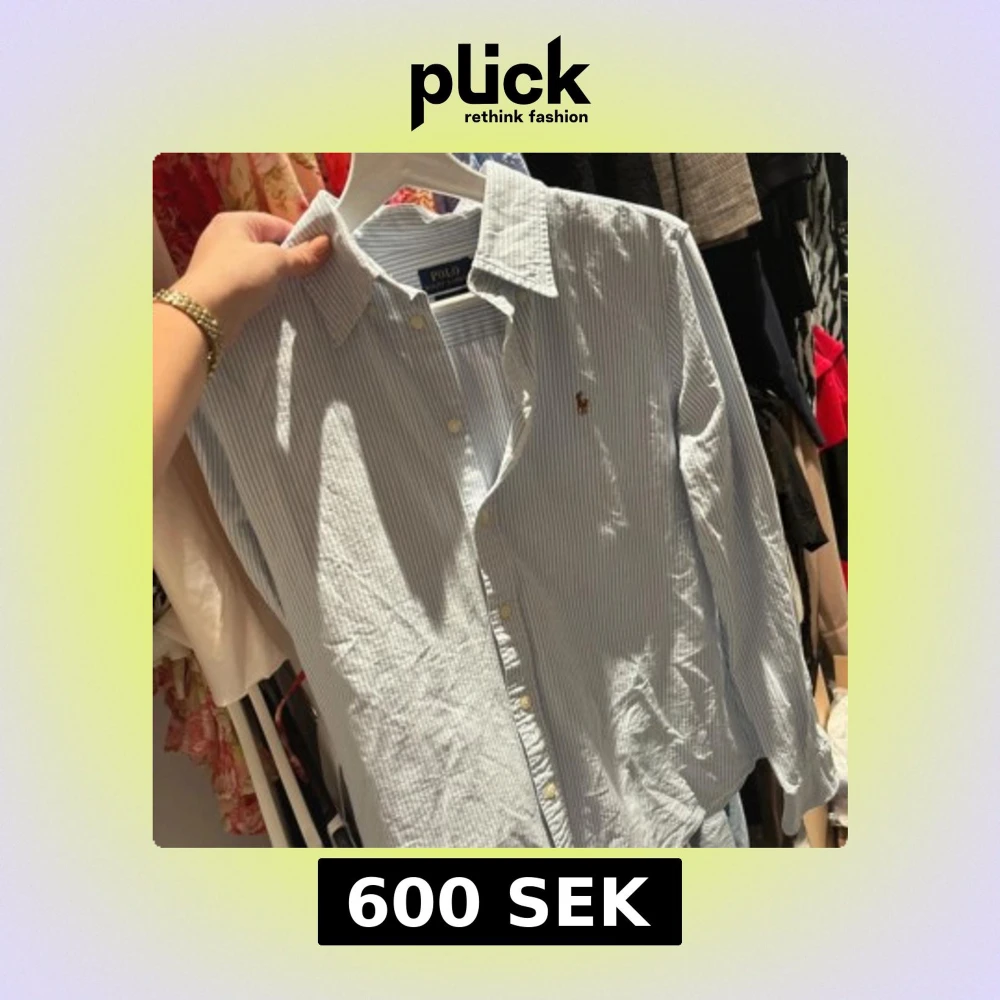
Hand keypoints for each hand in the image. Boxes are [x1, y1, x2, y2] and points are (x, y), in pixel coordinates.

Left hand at [171, 212, 330, 347]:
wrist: (203, 316)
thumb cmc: (239, 277)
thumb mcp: (276, 261)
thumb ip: (302, 254)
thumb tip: (328, 243)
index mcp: (235, 221)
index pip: (277, 225)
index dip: (300, 239)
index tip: (318, 257)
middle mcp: (223, 238)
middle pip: (267, 245)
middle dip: (288, 260)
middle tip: (310, 274)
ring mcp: (218, 264)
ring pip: (258, 267)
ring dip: (275, 278)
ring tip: (295, 289)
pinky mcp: (219, 287)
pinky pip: (248, 284)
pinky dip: (261, 291)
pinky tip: (274, 301)